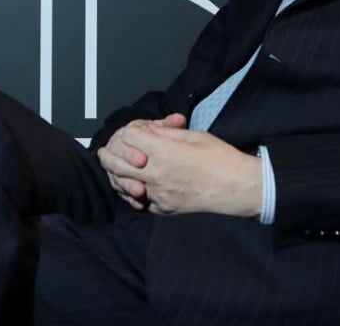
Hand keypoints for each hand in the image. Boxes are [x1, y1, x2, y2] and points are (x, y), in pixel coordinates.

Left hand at [98, 122, 261, 217]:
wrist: (237, 188)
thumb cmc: (221, 158)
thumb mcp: (194, 136)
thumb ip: (166, 134)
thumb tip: (147, 132)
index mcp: (163, 153)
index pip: (130, 137)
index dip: (131, 130)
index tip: (136, 130)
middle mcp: (156, 175)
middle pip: (118, 163)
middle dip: (109, 154)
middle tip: (103, 152)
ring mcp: (158, 195)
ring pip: (124, 185)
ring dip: (116, 175)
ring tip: (112, 168)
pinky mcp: (163, 209)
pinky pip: (139, 201)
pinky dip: (132, 192)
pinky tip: (133, 186)